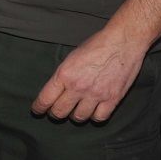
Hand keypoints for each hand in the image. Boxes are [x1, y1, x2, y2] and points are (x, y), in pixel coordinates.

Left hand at [31, 24, 146, 122]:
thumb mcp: (71, 57)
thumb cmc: (96, 45)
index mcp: (64, 74)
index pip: (45, 99)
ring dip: (75, 116)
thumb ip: (63, 75)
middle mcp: (78, 87)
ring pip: (79, 118)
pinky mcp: (113, 99)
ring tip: (76, 110)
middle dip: (55, 114)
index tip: (38, 110)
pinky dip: (95, 117)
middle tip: (56, 112)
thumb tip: (55, 90)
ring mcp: (96, 94)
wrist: (122, 42)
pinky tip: (93, 111)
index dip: (39, 108)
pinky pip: (99, 118)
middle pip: (59, 112)